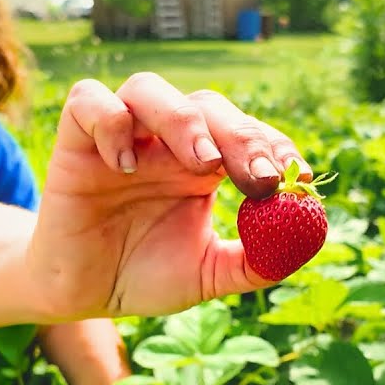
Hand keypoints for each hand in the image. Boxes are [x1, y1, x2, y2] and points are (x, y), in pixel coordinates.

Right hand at [28, 73, 311, 320]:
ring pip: (150, 88)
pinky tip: (125, 165)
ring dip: (182, 118)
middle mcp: (165, 142)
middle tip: (260, 177)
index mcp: (203, 165)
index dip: (275, 147)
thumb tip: (309, 239)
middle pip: (208, 105)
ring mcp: (121, 136)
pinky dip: (110, 120)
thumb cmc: (144, 276)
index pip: (247, 133)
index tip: (298, 178)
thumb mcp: (209, 275)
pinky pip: (89, 102)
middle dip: (241, 136)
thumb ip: (256, 261)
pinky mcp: (75, 141)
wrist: (81, 296)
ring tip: (203, 163)